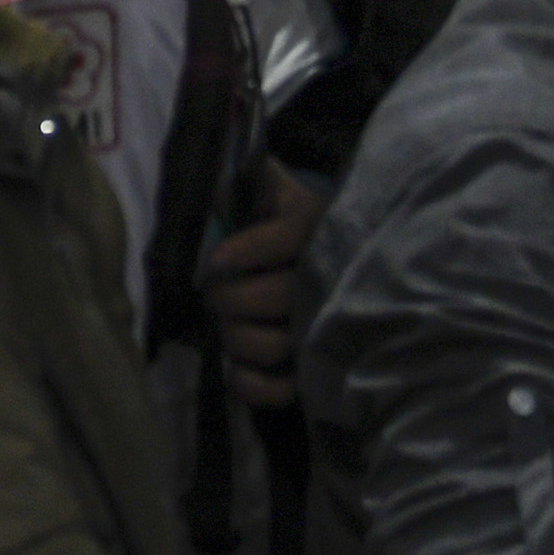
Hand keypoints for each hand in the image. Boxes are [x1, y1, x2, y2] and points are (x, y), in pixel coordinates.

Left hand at [201, 163, 321, 411]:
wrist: (338, 258)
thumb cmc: (288, 222)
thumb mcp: (279, 194)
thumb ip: (261, 180)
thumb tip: (250, 165)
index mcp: (315, 230)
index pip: (284, 238)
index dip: (247, 250)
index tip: (218, 259)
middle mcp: (325, 280)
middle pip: (272, 299)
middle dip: (230, 297)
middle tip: (215, 292)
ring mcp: (323, 329)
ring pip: (274, 345)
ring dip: (237, 337)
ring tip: (228, 324)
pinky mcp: (313, 369)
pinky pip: (282, 389)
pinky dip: (252, 384)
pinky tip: (238, 368)